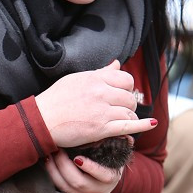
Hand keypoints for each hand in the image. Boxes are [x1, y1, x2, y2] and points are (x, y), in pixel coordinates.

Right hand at [35, 61, 156, 147]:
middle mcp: (101, 92)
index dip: (126, 87)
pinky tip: (151, 124)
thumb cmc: (55, 100)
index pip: (125, 79)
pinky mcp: (101, 128)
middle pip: (129, 96)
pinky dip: (141, 125)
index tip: (120, 94)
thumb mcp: (76, 79)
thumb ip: (99, 73)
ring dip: (128, 116)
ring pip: (129, 111)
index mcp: (95, 78)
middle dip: (128, 104)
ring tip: (120, 120)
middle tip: (119, 109)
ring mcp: (102, 111)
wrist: (42, 120)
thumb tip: (117, 64)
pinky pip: (127, 126)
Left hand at [43, 148, 123, 192]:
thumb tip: (126, 135)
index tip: (78, 158)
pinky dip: (51, 176)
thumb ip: (118, 143)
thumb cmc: (107, 158)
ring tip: (50, 155)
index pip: (103, 176)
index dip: (90, 168)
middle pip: (79, 183)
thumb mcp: (115, 152)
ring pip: (66, 188)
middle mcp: (99, 192)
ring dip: (54, 170)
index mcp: (111, 178)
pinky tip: (48, 163)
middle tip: (58, 150)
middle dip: (64, 165)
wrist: (103, 176)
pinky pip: (59, 190)